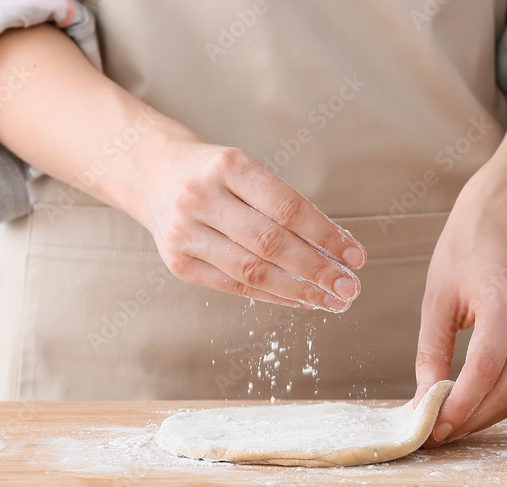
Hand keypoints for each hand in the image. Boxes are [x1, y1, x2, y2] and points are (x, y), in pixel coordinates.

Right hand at [131, 127, 365, 310]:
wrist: (150, 172)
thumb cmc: (214, 173)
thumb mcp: (247, 171)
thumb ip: (285, 207)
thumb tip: (337, 251)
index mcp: (227, 166)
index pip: (287, 208)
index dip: (326, 236)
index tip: (355, 256)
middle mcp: (201, 198)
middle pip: (271, 244)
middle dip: (317, 270)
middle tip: (350, 287)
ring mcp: (185, 233)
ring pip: (252, 272)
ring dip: (299, 291)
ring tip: (331, 300)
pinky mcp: (178, 264)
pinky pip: (233, 287)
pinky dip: (272, 296)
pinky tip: (300, 300)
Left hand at [414, 154, 506, 445]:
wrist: (504, 226)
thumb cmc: (465, 255)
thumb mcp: (436, 301)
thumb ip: (430, 354)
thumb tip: (424, 403)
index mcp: (504, 300)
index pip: (487, 366)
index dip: (461, 403)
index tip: (433, 425)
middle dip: (471, 419)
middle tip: (436, 435)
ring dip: (484, 417)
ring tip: (448, 427)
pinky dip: (498, 403)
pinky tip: (470, 409)